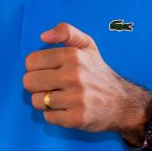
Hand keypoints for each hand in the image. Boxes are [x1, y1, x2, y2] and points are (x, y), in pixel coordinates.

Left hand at [23, 23, 147, 133]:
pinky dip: (53, 115)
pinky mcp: (76, 119)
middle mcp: (74, 76)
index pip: (31, 61)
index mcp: (73, 56)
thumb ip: (65, 32)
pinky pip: (47, 117)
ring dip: (44, 101)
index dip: (35, 67)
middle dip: (36, 85)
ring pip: (36, 101)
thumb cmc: (98, 72)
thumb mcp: (87, 45)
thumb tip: (43, 36)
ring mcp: (76, 99)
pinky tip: (66, 109)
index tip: (47, 70)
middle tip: (50, 85)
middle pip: (29, 81)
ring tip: (58, 98)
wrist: (122, 103)